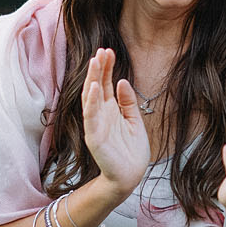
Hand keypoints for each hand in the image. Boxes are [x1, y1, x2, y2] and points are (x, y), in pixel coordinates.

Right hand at [80, 48, 150, 195]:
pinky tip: (94, 87)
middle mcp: (100, 115)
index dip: (106, 67)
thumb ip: (128, 102)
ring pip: (91, 98)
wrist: (130, 176)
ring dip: (92, 80)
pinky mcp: (94, 137)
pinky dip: (92, 102)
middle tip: (102, 50)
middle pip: (97, 86)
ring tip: (96, 62)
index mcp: (109, 110)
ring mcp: (95, 125)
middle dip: (99, 68)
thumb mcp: (134, 121)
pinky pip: (91, 117)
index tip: (108, 51)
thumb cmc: (131, 151)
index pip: (105, 84)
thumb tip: (122, 81)